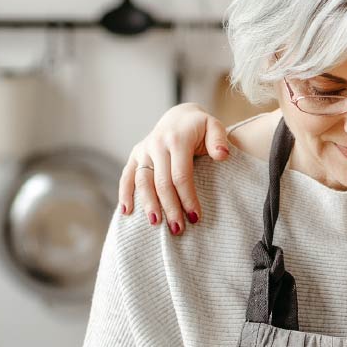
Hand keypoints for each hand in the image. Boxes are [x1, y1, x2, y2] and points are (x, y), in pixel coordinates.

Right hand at [119, 103, 231, 233]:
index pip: (181, 175)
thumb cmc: (200, 128)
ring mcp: (144, 150)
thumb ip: (219, 140)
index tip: (195, 218)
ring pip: (143, 181)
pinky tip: (126, 212)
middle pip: (161, 182)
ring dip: (148, 204)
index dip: (187, 198)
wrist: (179, 117)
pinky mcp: (135, 154)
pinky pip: (127, 176)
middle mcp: (157, 144)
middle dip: (170, 207)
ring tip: (155, 224)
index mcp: (177, 140)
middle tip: (178, 229)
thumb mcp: (214, 127)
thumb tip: (222, 156)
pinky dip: (124, 193)